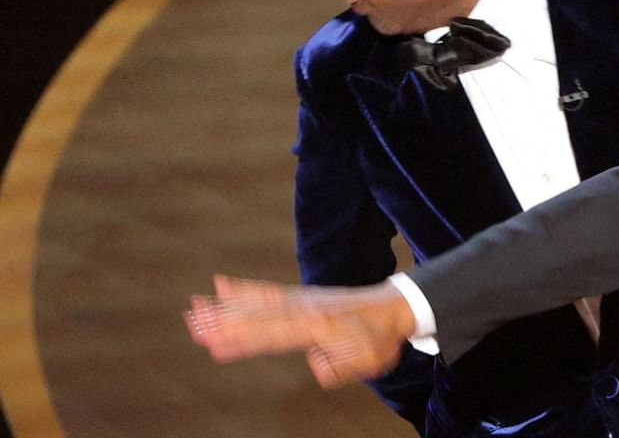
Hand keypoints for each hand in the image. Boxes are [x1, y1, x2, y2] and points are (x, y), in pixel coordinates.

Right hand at [185, 274, 415, 387]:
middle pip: (259, 316)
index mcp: (318, 326)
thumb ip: (340, 366)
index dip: (244, 340)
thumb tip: (316, 365)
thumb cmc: (380, 339)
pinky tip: (222, 284)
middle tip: (192, 325)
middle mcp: (305, 309)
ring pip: (258, 302)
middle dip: (224, 322)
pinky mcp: (301, 297)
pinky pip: (269, 292)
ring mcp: (302, 300)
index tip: (215, 344)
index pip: (274, 335)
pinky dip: (244, 289)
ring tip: (195, 306)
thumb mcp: (368, 361)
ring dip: (226, 306)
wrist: (394, 308)